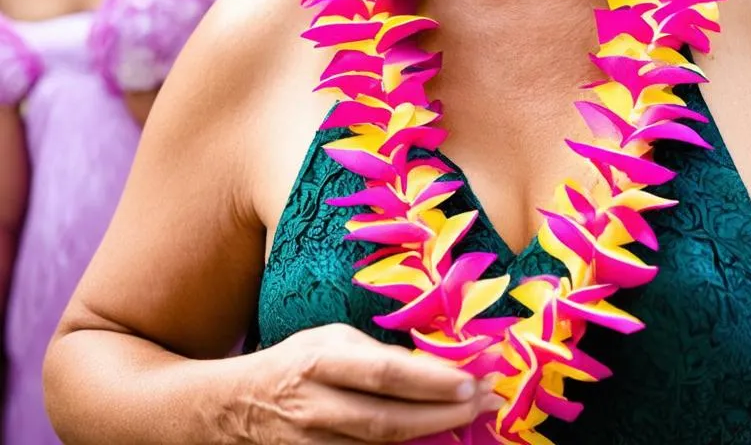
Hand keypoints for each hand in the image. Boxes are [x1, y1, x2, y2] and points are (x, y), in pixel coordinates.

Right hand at [229, 323, 501, 442]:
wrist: (241, 406)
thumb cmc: (299, 361)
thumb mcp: (334, 340)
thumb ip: (378, 353)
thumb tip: (434, 365)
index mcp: (322, 362)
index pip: (385, 374)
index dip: (431, 381)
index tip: (472, 379)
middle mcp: (318, 407)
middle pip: (390, 421)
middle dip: (443, 414)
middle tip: (485, 402)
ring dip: (433, 436)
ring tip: (472, 420)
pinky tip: (435, 441)